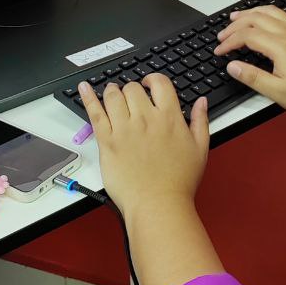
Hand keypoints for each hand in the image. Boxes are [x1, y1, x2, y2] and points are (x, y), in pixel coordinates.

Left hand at [79, 75, 208, 219]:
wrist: (158, 205)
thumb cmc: (179, 182)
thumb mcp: (200, 149)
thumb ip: (200, 121)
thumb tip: (201, 102)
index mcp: (170, 118)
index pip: (159, 83)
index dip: (152, 79)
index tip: (149, 83)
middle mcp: (145, 119)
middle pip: (133, 88)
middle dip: (132, 90)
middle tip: (131, 98)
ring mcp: (124, 129)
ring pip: (113, 96)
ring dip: (113, 91)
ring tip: (113, 94)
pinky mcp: (107, 142)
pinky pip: (95, 114)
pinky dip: (88, 98)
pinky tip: (84, 88)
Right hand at [213, 0, 285, 116]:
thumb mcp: (277, 92)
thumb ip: (253, 77)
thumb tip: (232, 66)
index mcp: (279, 46)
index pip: (246, 36)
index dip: (229, 42)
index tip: (219, 51)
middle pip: (255, 19)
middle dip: (235, 26)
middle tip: (222, 36)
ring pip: (271, 11)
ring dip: (252, 11)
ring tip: (237, 16)